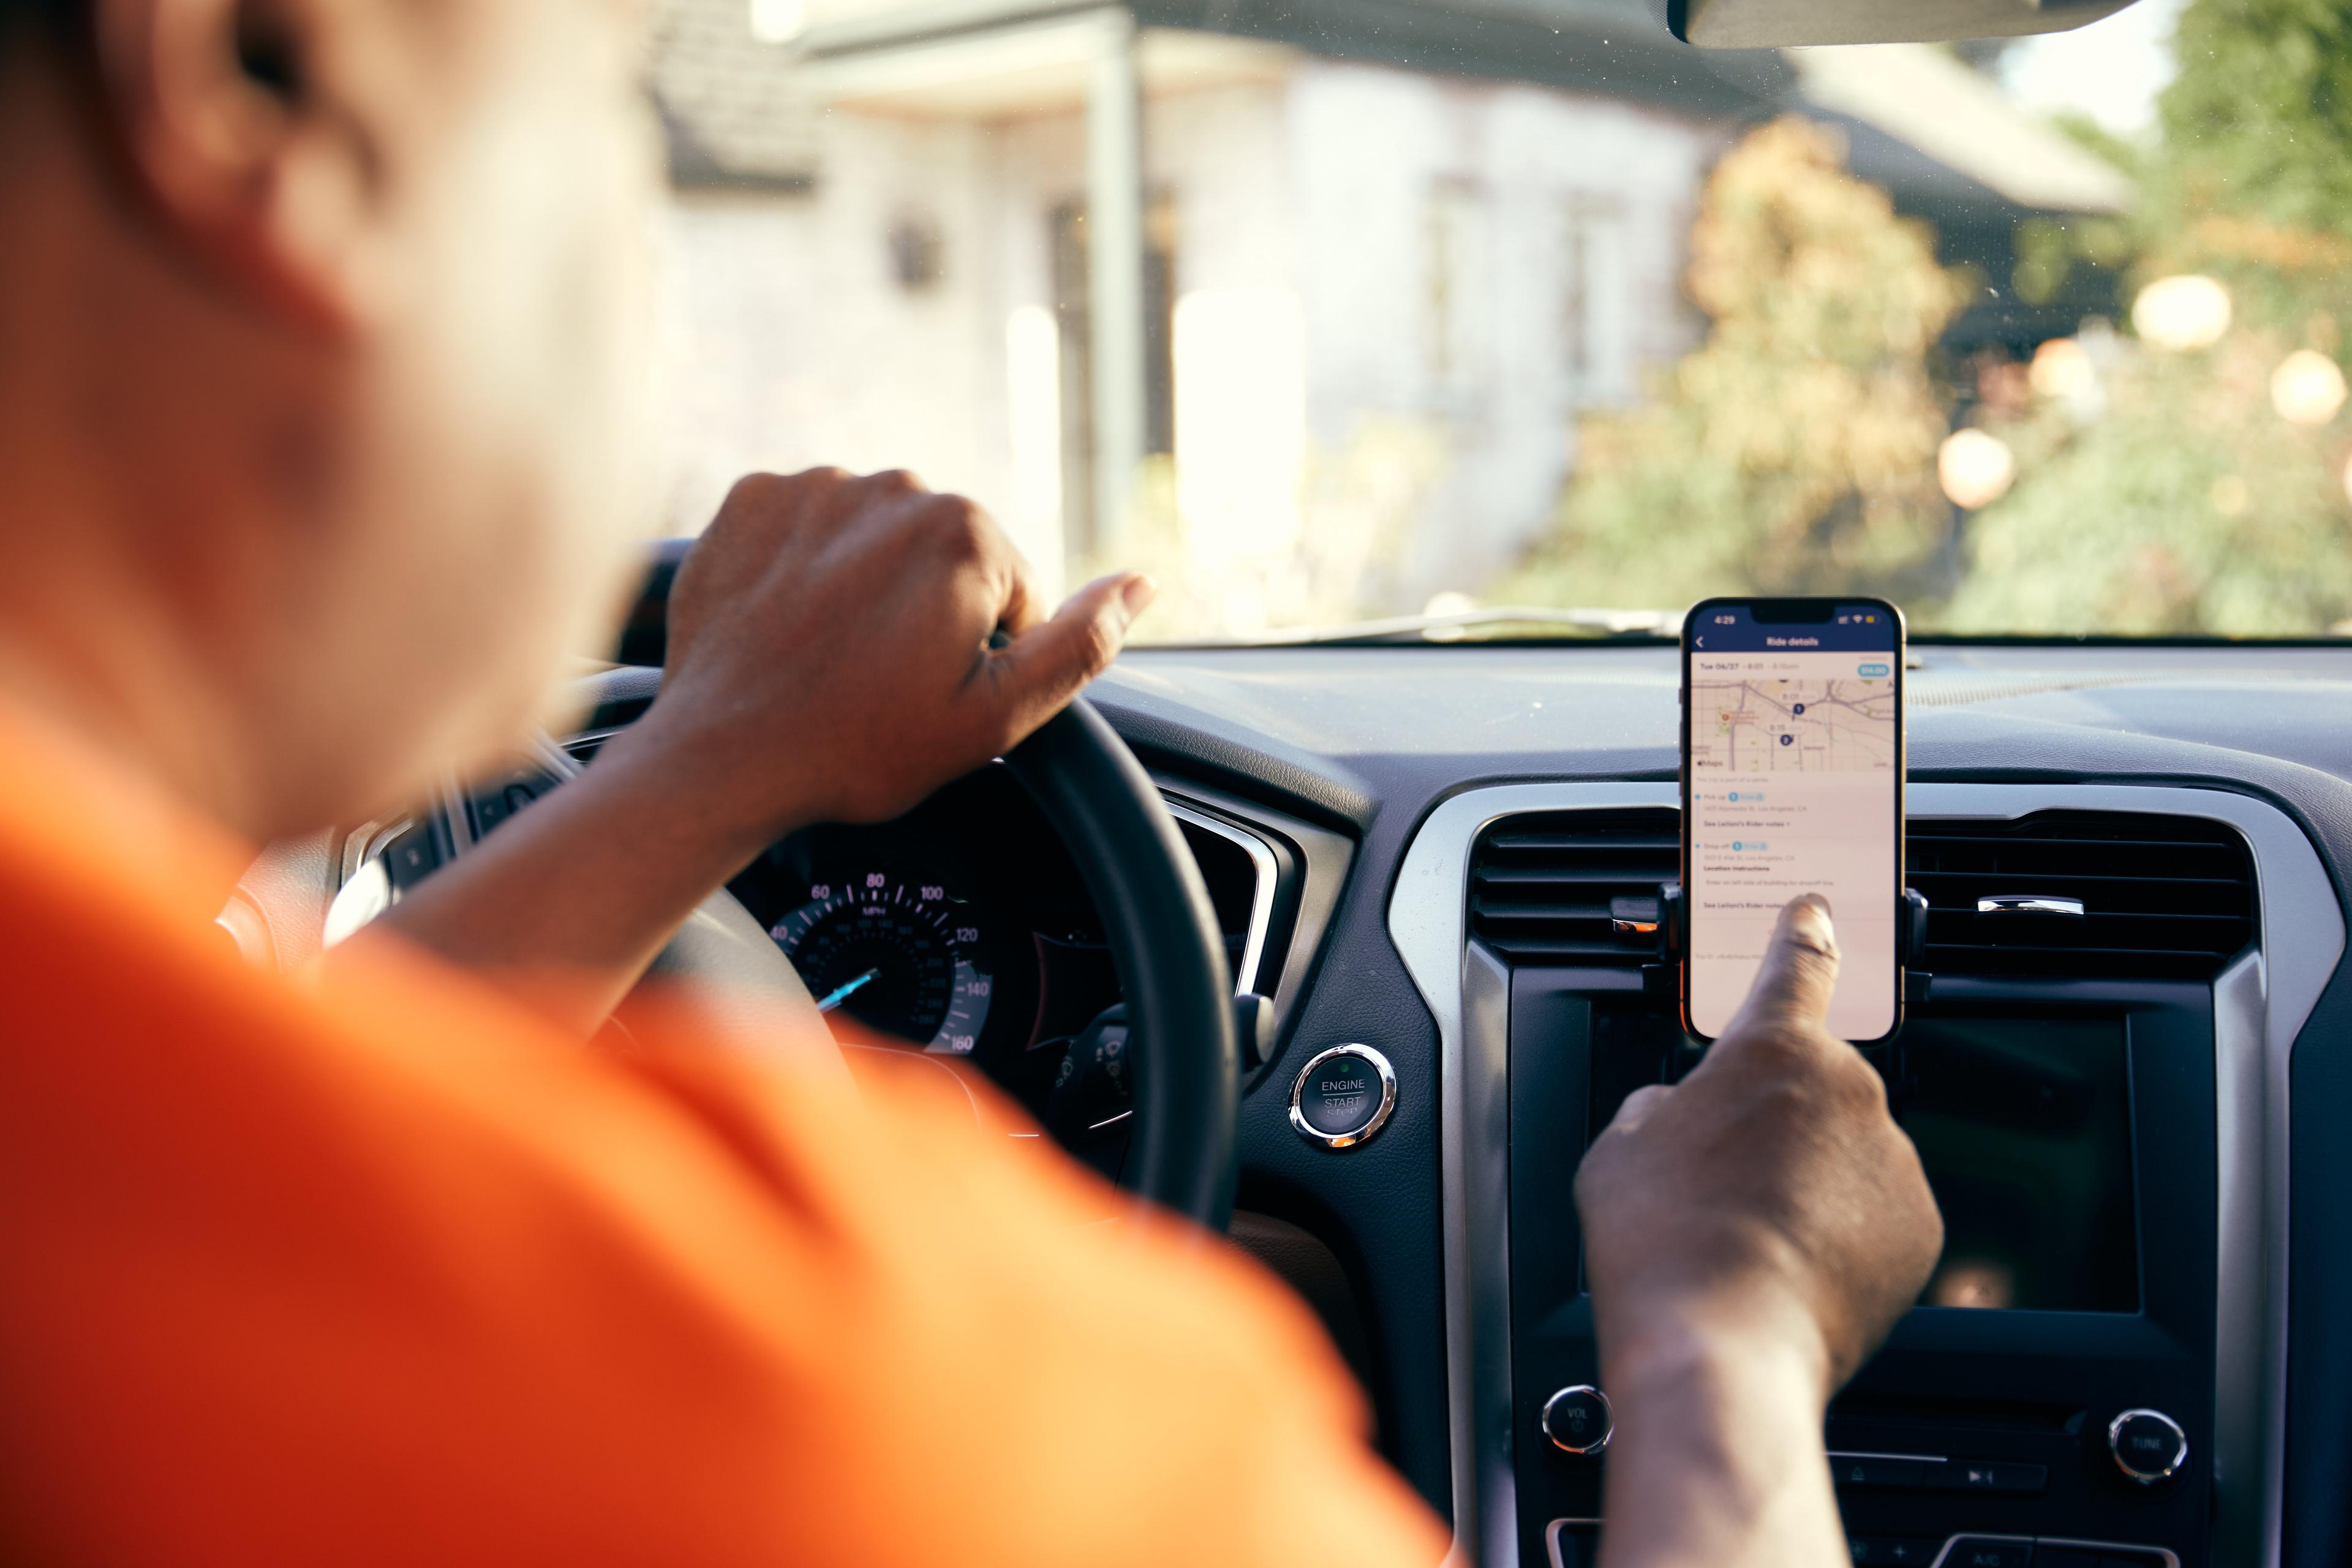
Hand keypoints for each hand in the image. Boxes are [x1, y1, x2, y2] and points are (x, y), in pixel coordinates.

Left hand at [622, 468, 1152, 847]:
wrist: (718, 757)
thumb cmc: (856, 747)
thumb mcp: (992, 719)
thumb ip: (1079, 646)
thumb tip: (1139, 585)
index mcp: (966, 533)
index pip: (1011, 591)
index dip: (981, 654)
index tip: (928, 693)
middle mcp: (895, 485)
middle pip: (944, 555)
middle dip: (924, 612)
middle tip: (876, 682)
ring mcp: (815, 486)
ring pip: (874, 538)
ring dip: (865, 587)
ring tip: (828, 656)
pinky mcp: (750, 498)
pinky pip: (805, 526)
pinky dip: (802, 569)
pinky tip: (788, 625)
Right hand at [1576, 895, 1941, 1399]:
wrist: (1723, 1344)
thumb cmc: (1664, 1243)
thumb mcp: (1620, 1147)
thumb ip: (1661, 1105)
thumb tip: (1680, 1114)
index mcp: (1771, 1050)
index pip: (1795, 966)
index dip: (1802, 933)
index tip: (1815, 912)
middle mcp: (1847, 1090)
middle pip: (1811, 1085)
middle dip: (1776, 1121)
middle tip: (1722, 1180)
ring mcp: (1891, 1160)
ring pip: (1846, 1152)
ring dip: (1809, 1180)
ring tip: (1752, 1239)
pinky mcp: (1920, 1228)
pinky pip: (1877, 1211)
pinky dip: (1843, 1231)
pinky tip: (1792, 1266)